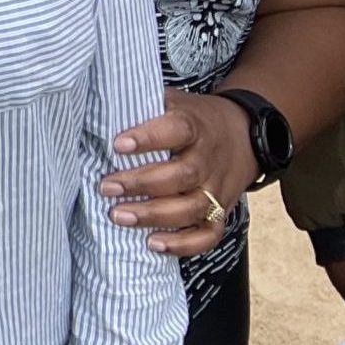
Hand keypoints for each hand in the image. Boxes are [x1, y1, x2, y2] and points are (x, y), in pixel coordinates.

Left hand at [96, 89, 258, 256]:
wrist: (244, 134)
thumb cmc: (195, 120)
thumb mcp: (174, 101)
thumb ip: (144, 105)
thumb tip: (99, 105)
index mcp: (196, 126)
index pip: (177, 129)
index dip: (148, 137)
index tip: (118, 144)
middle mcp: (209, 159)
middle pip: (182, 175)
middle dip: (141, 184)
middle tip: (106, 187)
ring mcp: (217, 188)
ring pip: (192, 207)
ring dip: (154, 216)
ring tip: (118, 216)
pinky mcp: (222, 211)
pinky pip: (208, 234)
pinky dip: (183, 244)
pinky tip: (153, 244)